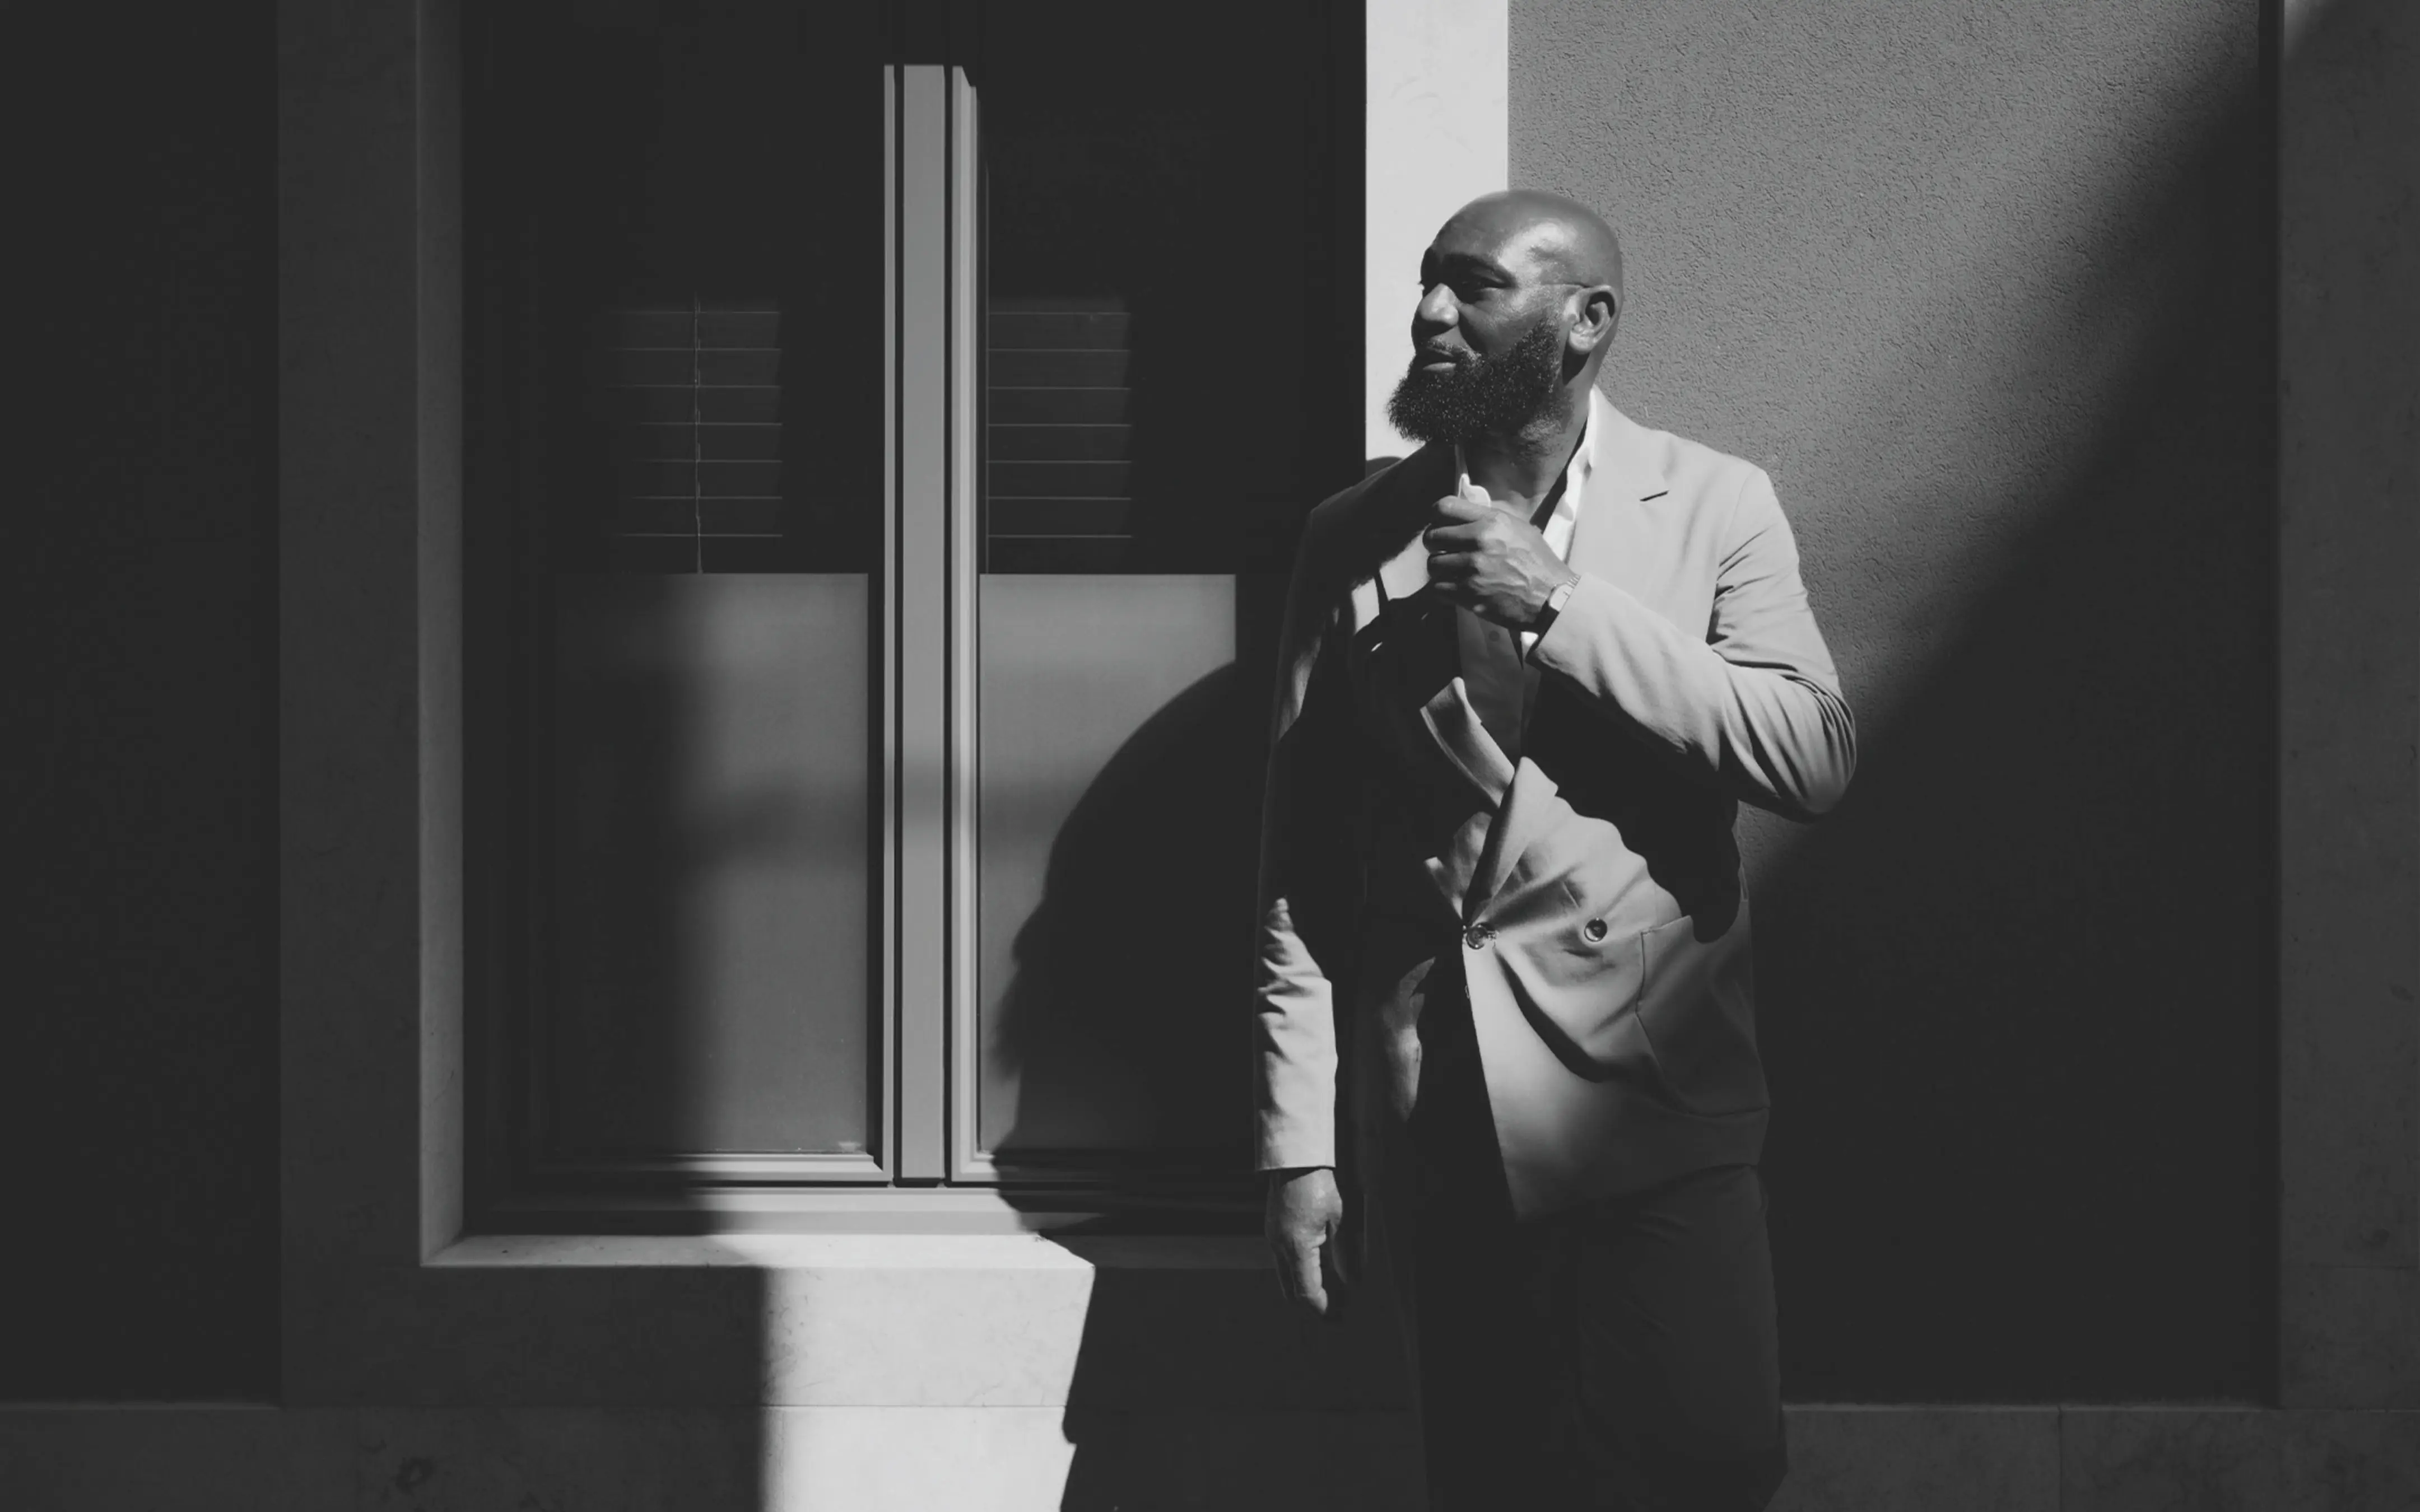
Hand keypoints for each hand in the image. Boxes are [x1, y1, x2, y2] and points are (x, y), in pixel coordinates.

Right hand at [1264, 1166, 1347, 1320]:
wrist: (1296, 1160)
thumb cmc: (1320, 1185)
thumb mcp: (1339, 1219)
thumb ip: (1344, 1253)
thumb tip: (1351, 1282)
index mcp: (1297, 1246)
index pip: (1306, 1291)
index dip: (1321, 1308)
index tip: (1336, 1315)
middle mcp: (1279, 1246)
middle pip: (1291, 1290)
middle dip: (1311, 1301)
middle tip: (1334, 1307)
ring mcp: (1273, 1238)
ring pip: (1285, 1276)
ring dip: (1304, 1285)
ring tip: (1329, 1288)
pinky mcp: (1272, 1230)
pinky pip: (1283, 1260)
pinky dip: (1299, 1270)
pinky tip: (1318, 1265)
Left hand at [1424, 491, 1578, 630]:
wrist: (1551, 597)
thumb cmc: (1538, 562)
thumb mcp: (1518, 529)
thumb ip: (1488, 520)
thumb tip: (1462, 517)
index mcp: (1492, 521)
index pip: (1444, 507)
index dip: (1435, 516)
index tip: (1437, 524)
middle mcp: (1479, 540)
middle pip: (1432, 537)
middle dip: (1435, 545)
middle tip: (1444, 552)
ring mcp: (1472, 568)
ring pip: (1432, 564)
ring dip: (1440, 570)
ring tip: (1452, 573)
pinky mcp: (1468, 593)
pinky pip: (1437, 588)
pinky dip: (1443, 590)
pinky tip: (1455, 589)